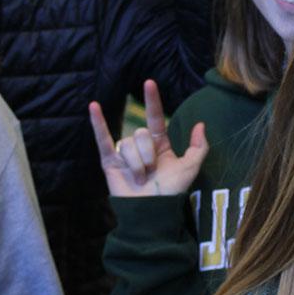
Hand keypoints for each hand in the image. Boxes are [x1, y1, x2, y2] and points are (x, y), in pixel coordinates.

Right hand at [88, 79, 206, 197]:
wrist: (152, 211)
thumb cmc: (172, 192)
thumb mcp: (190, 168)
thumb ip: (199, 147)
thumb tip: (200, 124)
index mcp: (159, 145)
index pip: (154, 117)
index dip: (152, 100)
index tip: (149, 82)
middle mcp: (141, 146)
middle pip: (140, 134)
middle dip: (147, 153)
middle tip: (151, 172)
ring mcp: (124, 153)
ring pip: (127, 143)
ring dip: (136, 163)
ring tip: (140, 179)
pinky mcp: (110, 162)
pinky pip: (103, 139)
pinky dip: (97, 123)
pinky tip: (93, 106)